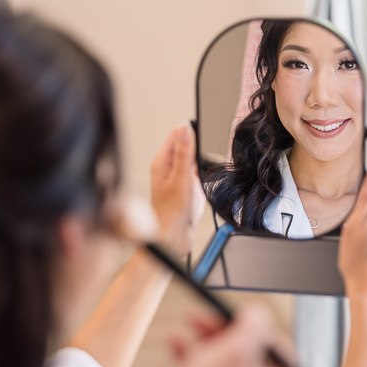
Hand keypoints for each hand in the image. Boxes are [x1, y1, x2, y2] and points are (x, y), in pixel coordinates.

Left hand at [150, 123, 204, 256]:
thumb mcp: (180, 179)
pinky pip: (198, 172)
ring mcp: (179, 177)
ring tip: (201, 169)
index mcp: (162, 162)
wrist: (173, 238)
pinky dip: (203, 173)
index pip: (176, 135)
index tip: (202, 128)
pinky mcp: (187, 186)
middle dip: (198, 145)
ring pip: (193, 158)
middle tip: (202, 152)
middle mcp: (169, 168)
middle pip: (185, 145)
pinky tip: (204, 179)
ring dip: (201, 160)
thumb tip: (184, 128)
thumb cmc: (170, 213)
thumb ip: (184, 153)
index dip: (189, 129)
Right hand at [154, 305, 290, 366]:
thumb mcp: (235, 349)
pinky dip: (191, 355)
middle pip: (249, 354)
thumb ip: (254, 327)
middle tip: (213, 315)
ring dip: (207, 337)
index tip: (249, 318)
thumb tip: (260, 313)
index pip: (281, 355)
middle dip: (228, 329)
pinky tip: (176, 340)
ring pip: (223, 361)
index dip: (266, 331)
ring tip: (191, 320)